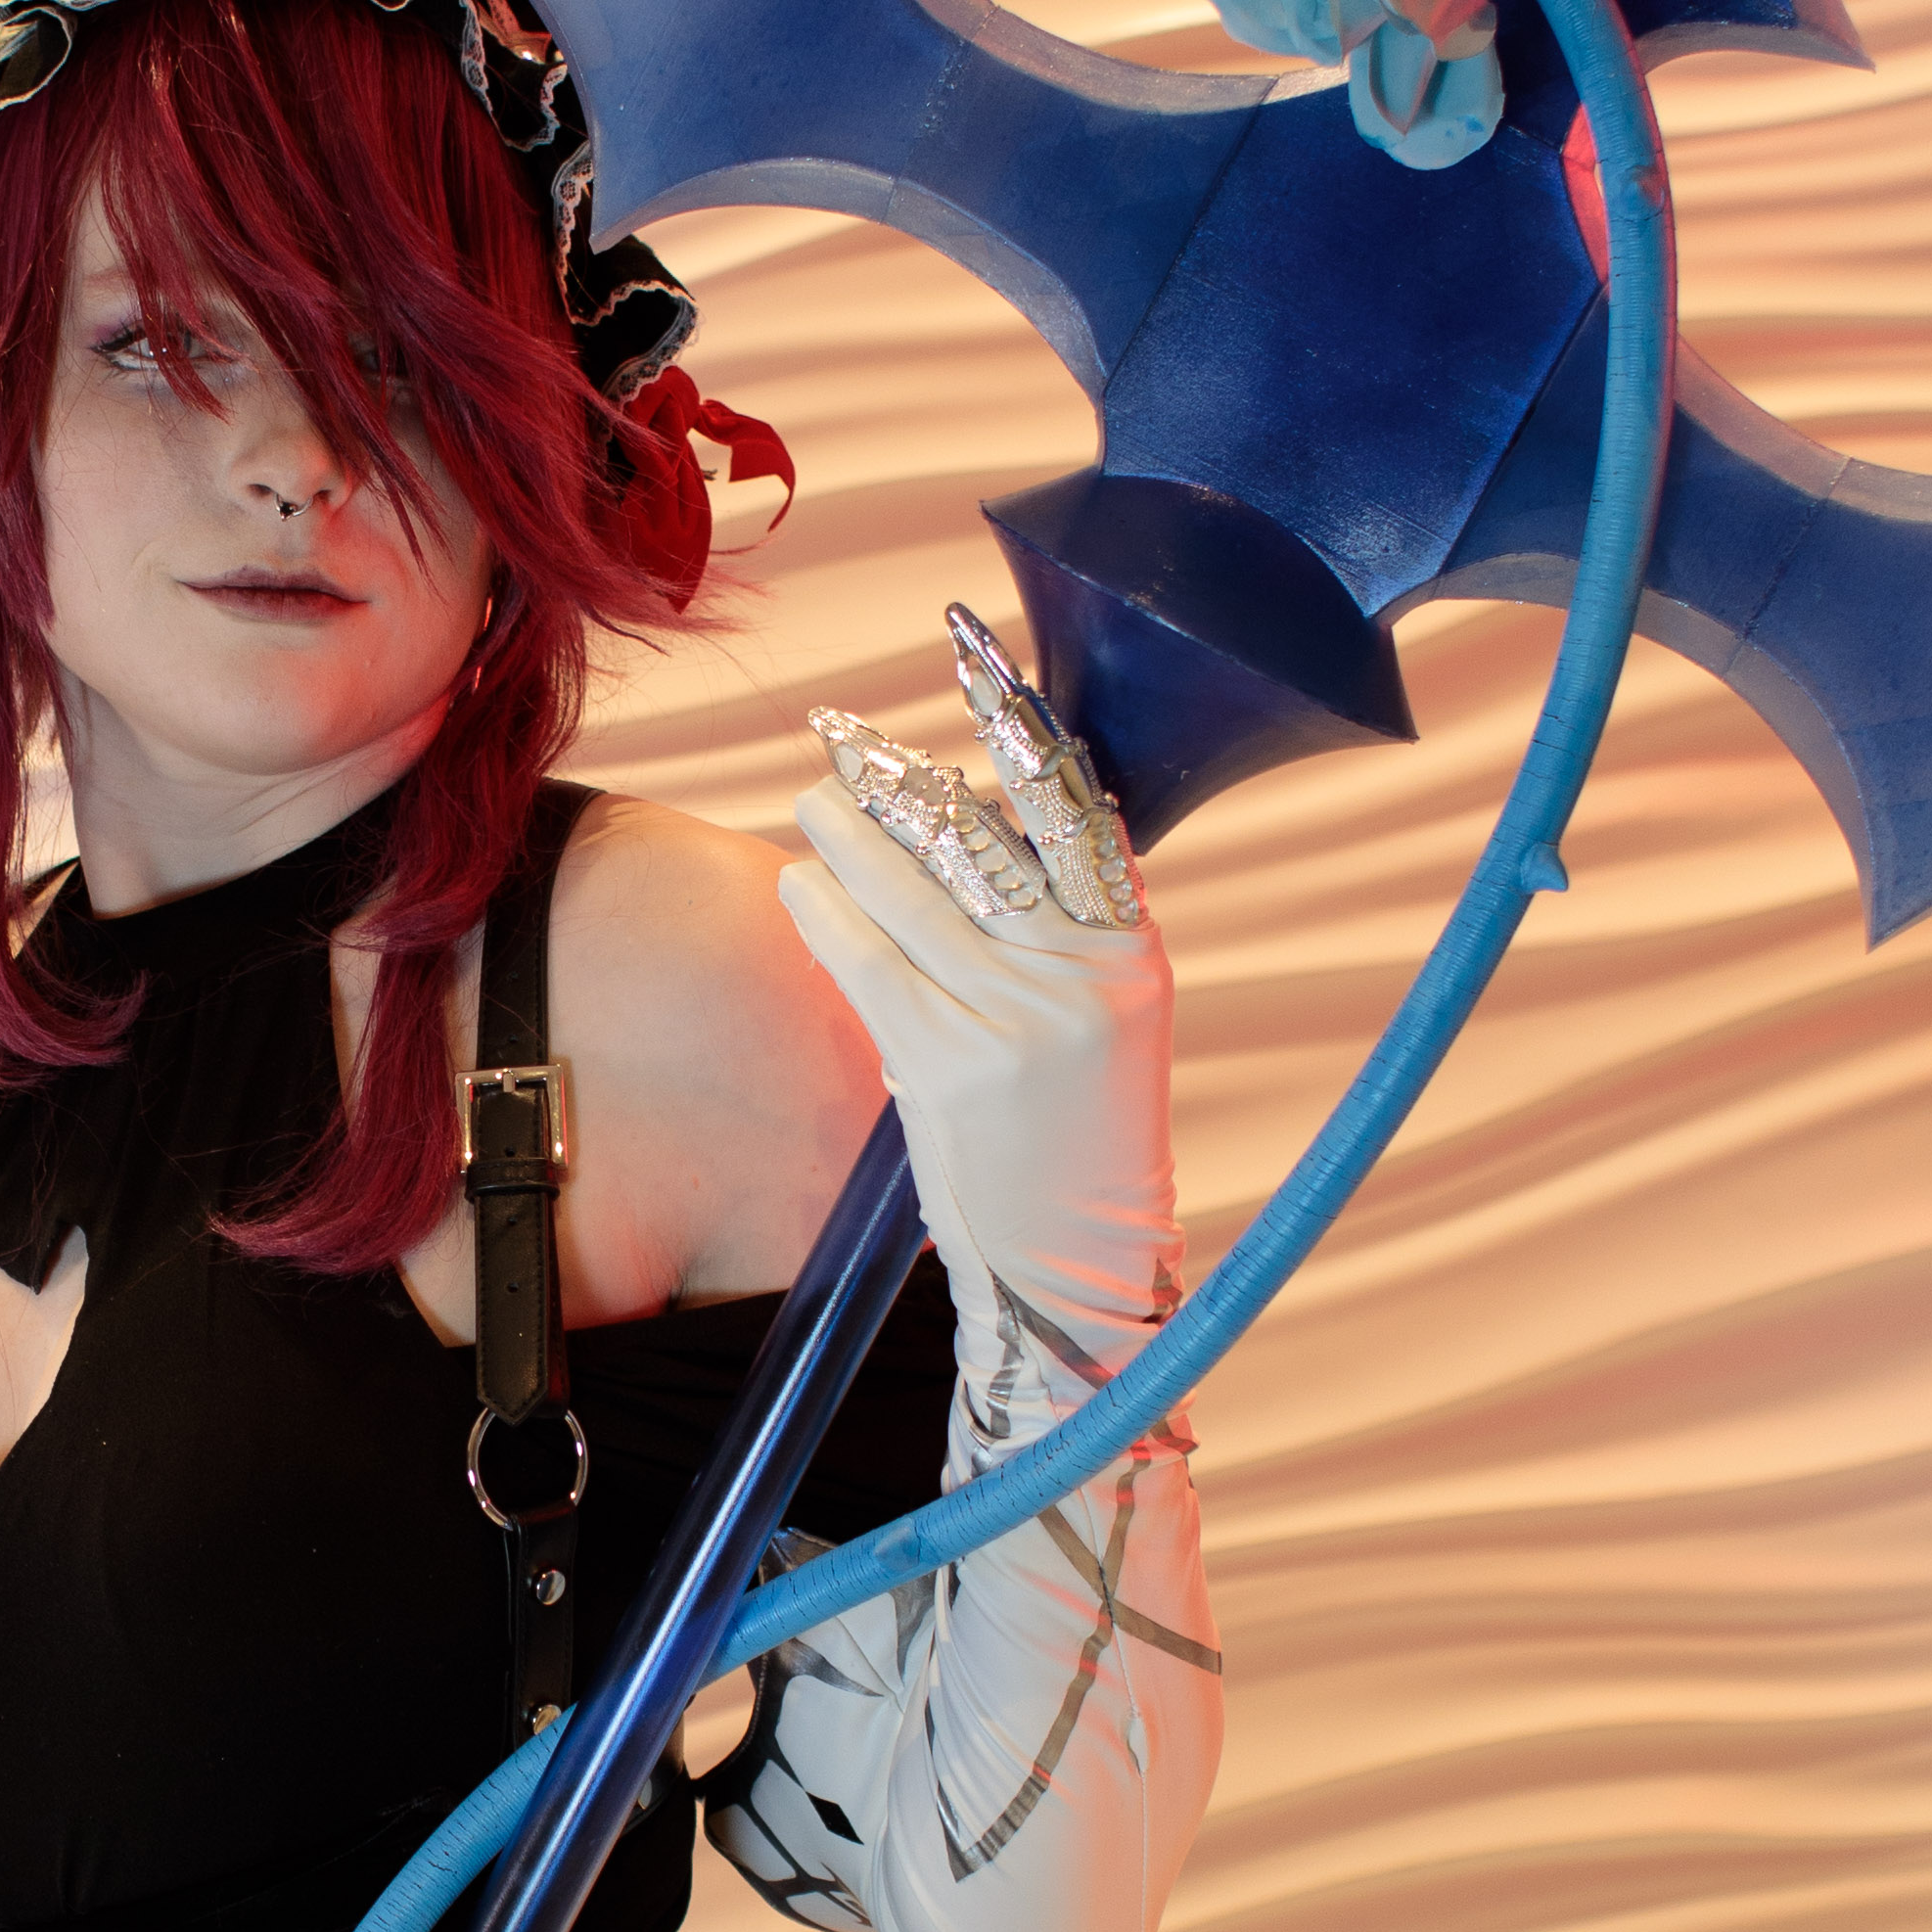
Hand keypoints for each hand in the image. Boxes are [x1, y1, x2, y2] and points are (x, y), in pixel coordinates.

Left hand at [780, 615, 1174, 1352]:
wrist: (1070, 1266)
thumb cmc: (1071, 1131)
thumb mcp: (1100, 1017)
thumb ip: (1056, 923)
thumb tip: (968, 809)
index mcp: (1130, 954)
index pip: (1072, 813)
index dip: (1017, 733)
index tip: (972, 665)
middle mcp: (1080, 977)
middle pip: (977, 839)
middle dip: (901, 782)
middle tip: (843, 741)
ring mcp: (1012, 1020)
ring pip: (911, 889)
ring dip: (846, 835)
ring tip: (811, 800)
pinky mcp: (944, 1065)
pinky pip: (866, 960)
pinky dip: (826, 910)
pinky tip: (801, 882)